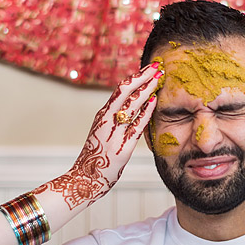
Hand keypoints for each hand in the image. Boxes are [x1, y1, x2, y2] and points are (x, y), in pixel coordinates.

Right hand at [41, 63, 162, 209]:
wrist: (85, 178)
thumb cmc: (96, 156)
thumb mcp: (103, 132)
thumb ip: (114, 120)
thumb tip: (131, 108)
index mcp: (103, 115)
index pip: (120, 90)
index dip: (136, 77)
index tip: (148, 69)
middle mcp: (107, 119)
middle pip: (126, 91)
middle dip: (143, 77)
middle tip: (157, 66)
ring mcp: (114, 131)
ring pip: (131, 105)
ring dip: (147, 89)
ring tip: (159, 78)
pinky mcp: (122, 145)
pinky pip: (136, 125)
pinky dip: (146, 111)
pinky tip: (154, 101)